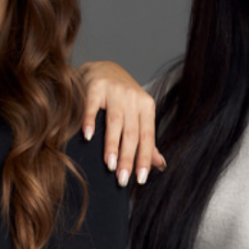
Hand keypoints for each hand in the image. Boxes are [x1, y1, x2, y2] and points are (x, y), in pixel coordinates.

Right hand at [79, 61, 164, 186]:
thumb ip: (146, 141)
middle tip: (123, 179)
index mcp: (146, 106)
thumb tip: (160, 165)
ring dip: (112, 145)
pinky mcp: (95, 87)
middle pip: (132, 132)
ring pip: (115, 122)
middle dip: (128, 158)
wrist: (103, 68)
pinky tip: (88, 137)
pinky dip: (90, 121)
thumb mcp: (138, 115)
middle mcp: (133, 98)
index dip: (144, 158)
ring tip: (110, 165)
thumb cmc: (122, 98)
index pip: (147, 136)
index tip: (140, 179)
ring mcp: (114, 91)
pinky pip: (93, 106)